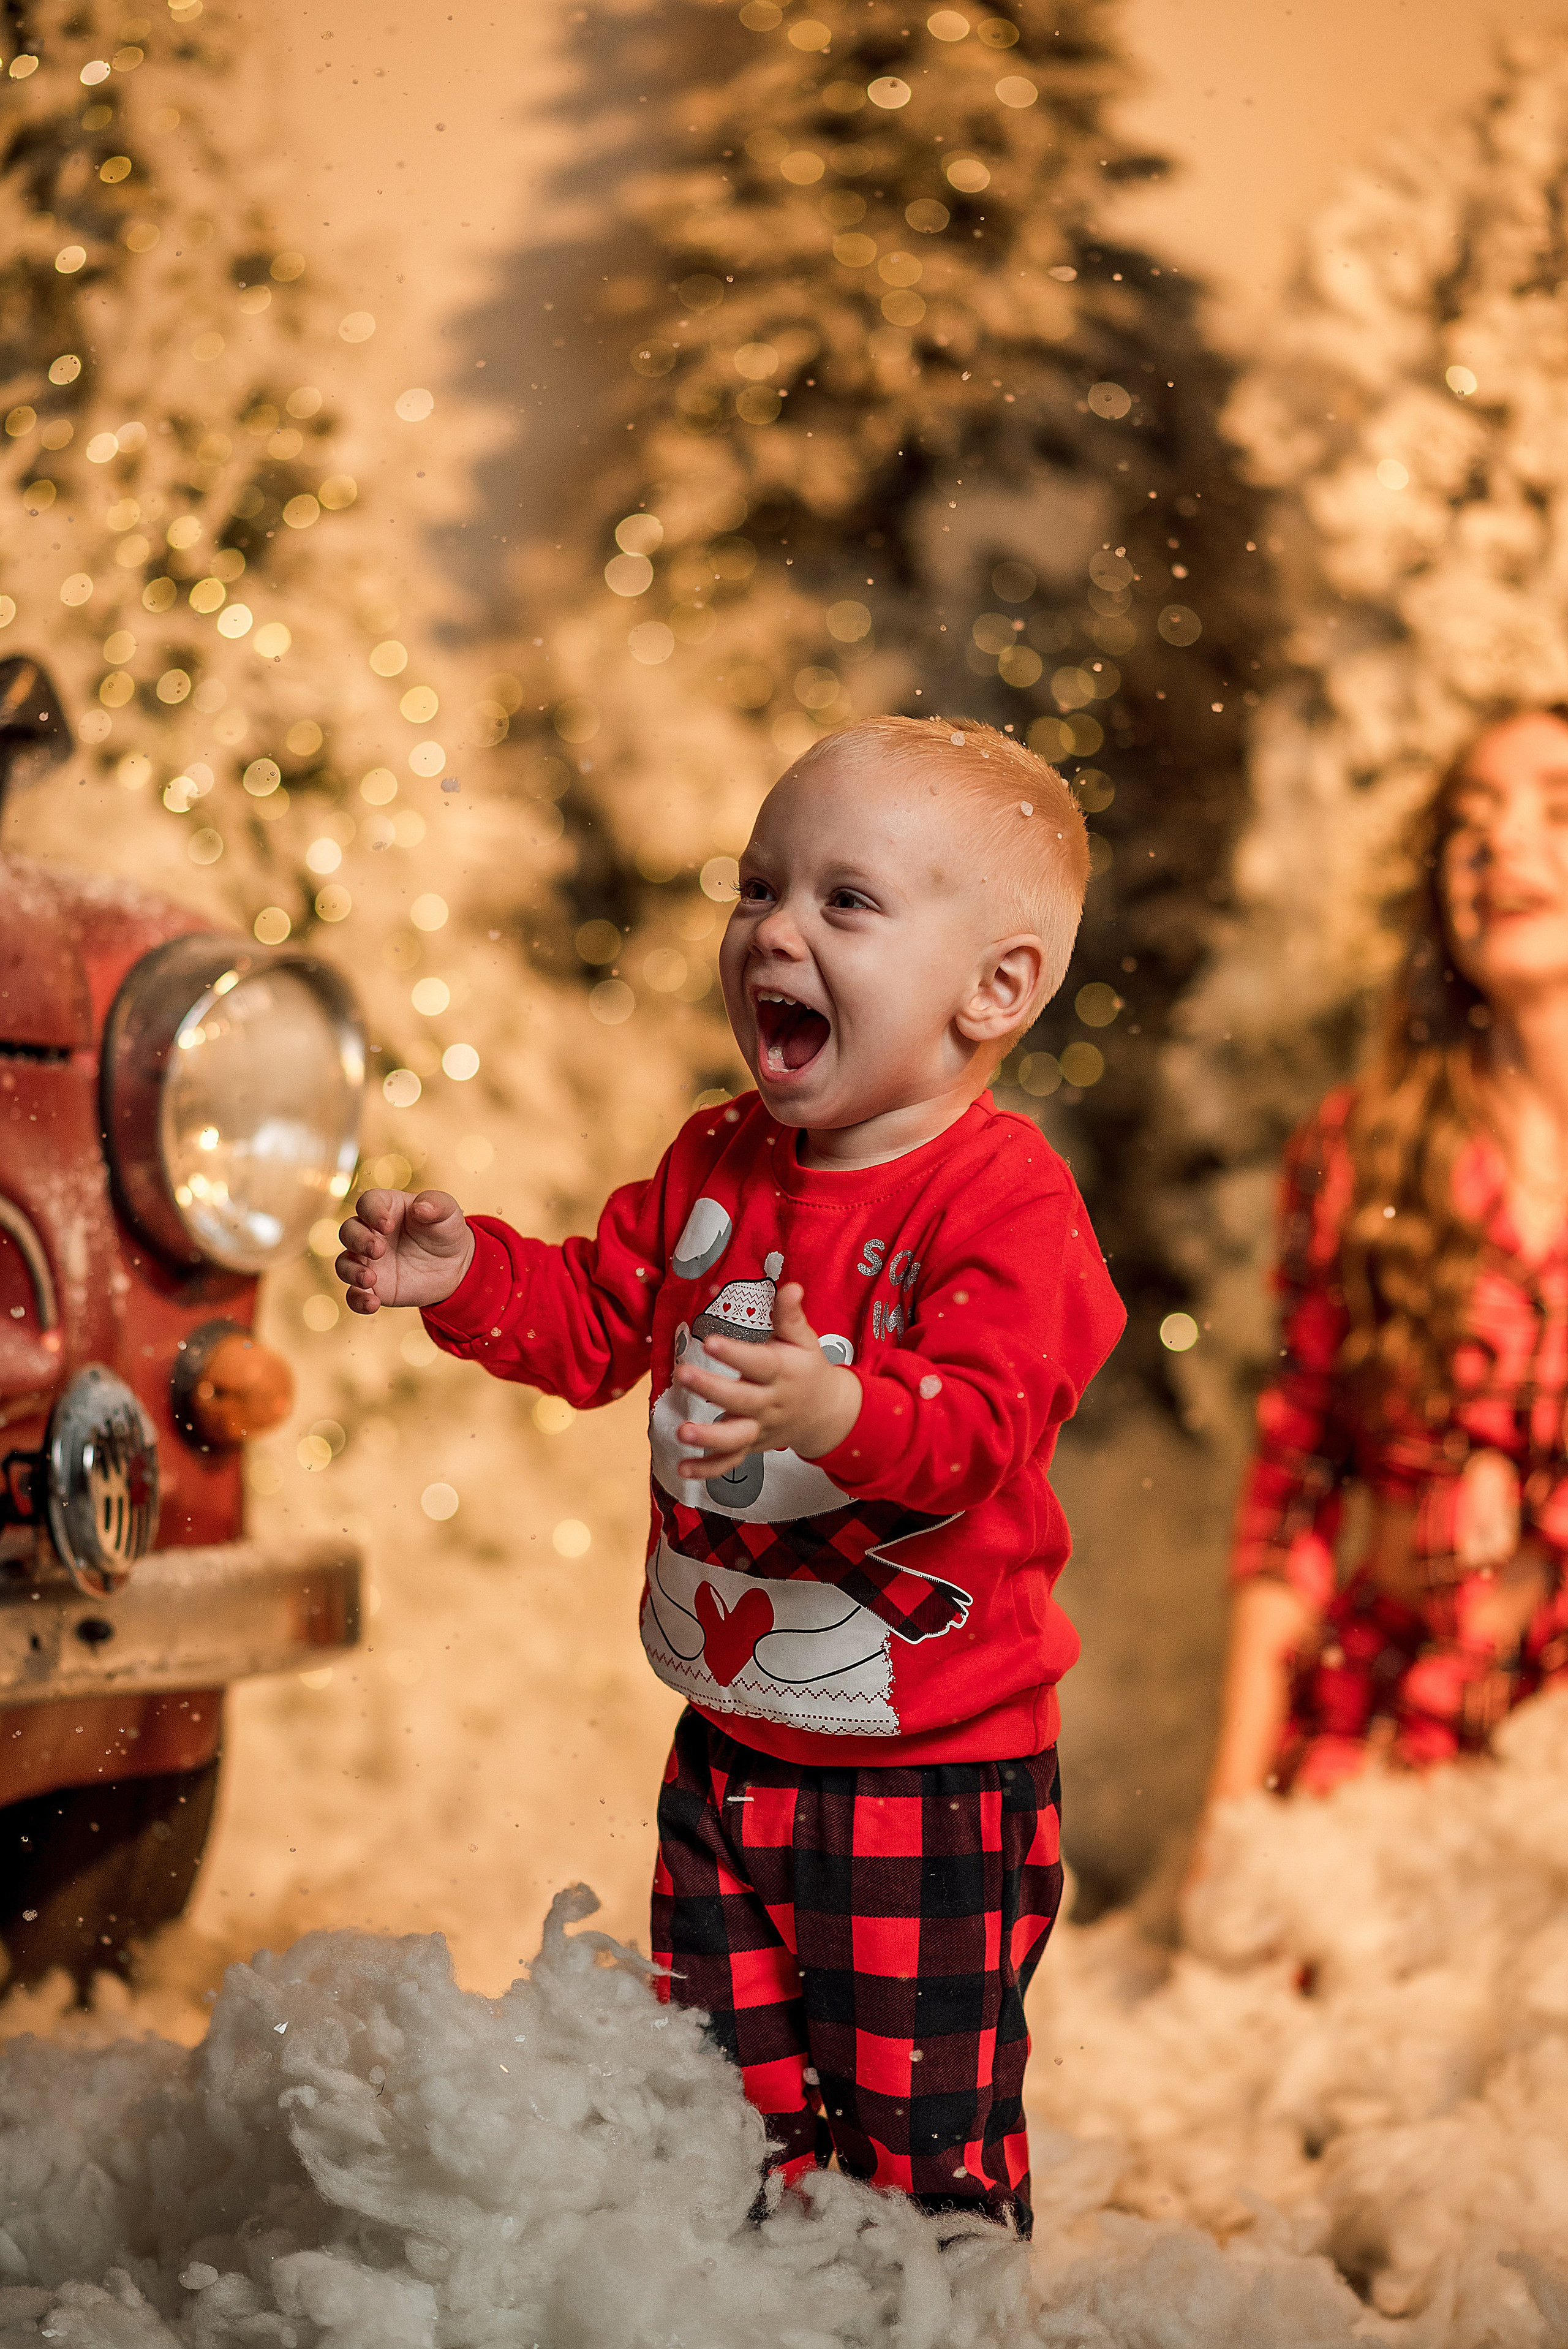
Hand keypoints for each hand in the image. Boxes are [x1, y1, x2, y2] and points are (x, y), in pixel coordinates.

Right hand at [335, 1188, 475, 1314]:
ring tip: (370, 1279)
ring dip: (351, 1271)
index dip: (372, 1212)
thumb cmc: (446, 1230)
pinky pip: (354, 1295)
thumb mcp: (449, 1212)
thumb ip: (437, 1204)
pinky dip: (357, 1300)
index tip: (388, 1226)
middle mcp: (370, 1233)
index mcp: (385, 1208)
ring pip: (344, 1263)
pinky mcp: (372, 1287)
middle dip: (358, 1240)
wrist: (454, 1266)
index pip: (367, 1203)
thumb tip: (420, 1207)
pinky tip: (372, 1304)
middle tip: (379, 1251)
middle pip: (348, 1231)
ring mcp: (368, 1261)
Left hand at [675, 1283, 860, 1480]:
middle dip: (711, 1389)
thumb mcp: (804, 1341)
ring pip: (735, 1438)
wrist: (827, 1413)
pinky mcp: (751, 1446)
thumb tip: (789, 1286)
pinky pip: (730, 1462)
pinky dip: (707, 1469)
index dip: (735, 1354)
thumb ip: (790, 1316)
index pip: (759, 1363)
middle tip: (683, 1374)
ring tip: (682, 1432)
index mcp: (782, 1373)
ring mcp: (760, 1429)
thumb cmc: (808, 1370)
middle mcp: (770, 1403)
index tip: (711, 1341)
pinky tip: (683, 1468)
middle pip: (741, 1399)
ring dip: (709, 1438)